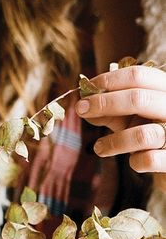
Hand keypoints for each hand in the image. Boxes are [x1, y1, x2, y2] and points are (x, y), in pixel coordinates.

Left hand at [75, 65, 165, 190]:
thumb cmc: (149, 129)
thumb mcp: (130, 116)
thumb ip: (109, 111)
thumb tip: (82, 105)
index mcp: (164, 89)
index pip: (138, 76)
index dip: (109, 81)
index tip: (86, 89)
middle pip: (138, 99)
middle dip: (104, 103)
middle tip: (80, 109)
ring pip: (142, 135)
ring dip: (113, 142)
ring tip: (98, 147)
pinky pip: (148, 160)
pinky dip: (135, 161)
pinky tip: (132, 161)